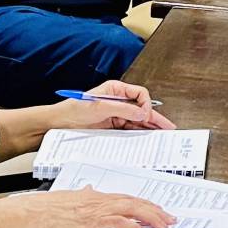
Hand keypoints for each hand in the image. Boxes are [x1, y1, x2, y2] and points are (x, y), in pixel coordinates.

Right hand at [24, 187, 175, 227]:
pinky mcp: (95, 221)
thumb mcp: (73, 196)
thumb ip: (85, 193)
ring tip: (163, 226)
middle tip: (170, 219)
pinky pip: (120, 222)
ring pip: (133, 210)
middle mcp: (104, 200)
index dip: (147, 204)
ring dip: (151, 218)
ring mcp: (100, 210)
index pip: (130, 198)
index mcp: (100, 196)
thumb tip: (89, 188)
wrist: (39, 211)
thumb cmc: (53, 207)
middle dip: (157, 211)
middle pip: (137, 202)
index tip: (160, 211)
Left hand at [54, 79, 175, 130]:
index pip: (139, 94)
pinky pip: (130, 129)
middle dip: (155, 117)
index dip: (145, 104)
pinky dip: (139, 133)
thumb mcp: (100, 107)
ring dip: (149, 127)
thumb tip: (141, 113)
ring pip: (138, 120)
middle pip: (141, 108)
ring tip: (162, 134)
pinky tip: (147, 138)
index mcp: (116, 90)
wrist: (59, 123)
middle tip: (167, 127)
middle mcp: (118, 101)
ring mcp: (116, 114)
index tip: (145, 115)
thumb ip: (122, 109)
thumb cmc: (74, 109)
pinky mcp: (113, 126)